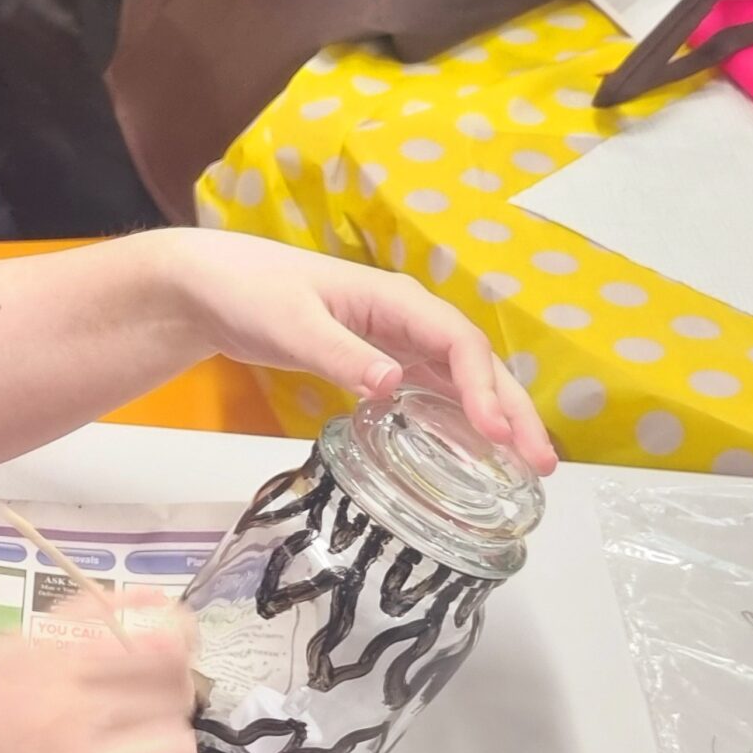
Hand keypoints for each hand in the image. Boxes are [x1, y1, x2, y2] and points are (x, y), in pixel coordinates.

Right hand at [0, 593, 196, 752]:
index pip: (160, 644)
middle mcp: (63, 719)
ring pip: (177, 752)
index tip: (168, 653)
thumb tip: (164, 608)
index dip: (178, 645)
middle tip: (133, 711)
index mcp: (47, 663)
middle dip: (165, 698)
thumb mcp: (12, 646)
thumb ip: (86, 619)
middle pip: (175, 695)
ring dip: (160, 752)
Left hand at [152, 229, 559, 472]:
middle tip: (542, 463)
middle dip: (512, 409)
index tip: (498, 433)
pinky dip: (459, 418)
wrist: (210, 285)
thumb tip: (393, 384)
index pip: (459, 342)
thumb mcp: (291, 324)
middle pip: (475, 363)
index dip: (485, 388)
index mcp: (395, 299)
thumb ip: (341, 354)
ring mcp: (395, 339)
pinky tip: (473, 452)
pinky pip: (432, 389)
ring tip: (526, 467)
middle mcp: (406, 317)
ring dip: (496, 418)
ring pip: (461, 379)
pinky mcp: (378, 359)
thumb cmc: (250, 292)